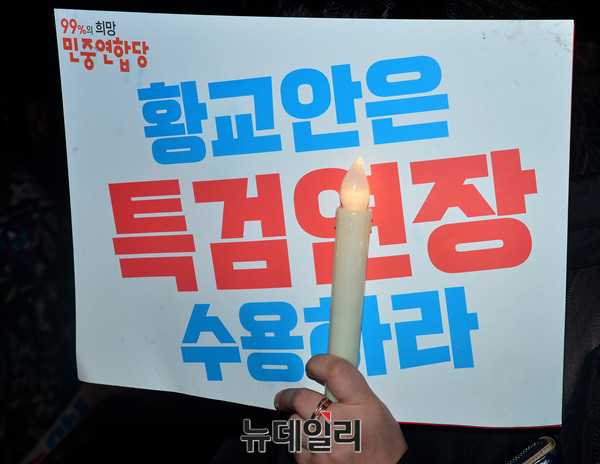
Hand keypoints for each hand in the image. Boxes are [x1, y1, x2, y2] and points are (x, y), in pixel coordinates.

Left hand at [274, 354, 407, 462]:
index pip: (336, 371)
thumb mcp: (377, 411)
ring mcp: (326, 448)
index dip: (319, 363)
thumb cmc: (384, 449)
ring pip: (294, 423)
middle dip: (291, 395)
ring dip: (299, 422)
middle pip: (301, 398)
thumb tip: (328, 375)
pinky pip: (295, 447)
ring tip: (310, 426)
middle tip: (288, 397)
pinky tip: (315, 446)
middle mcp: (343, 426)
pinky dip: (301, 444)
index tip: (312, 365)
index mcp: (364, 407)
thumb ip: (352, 392)